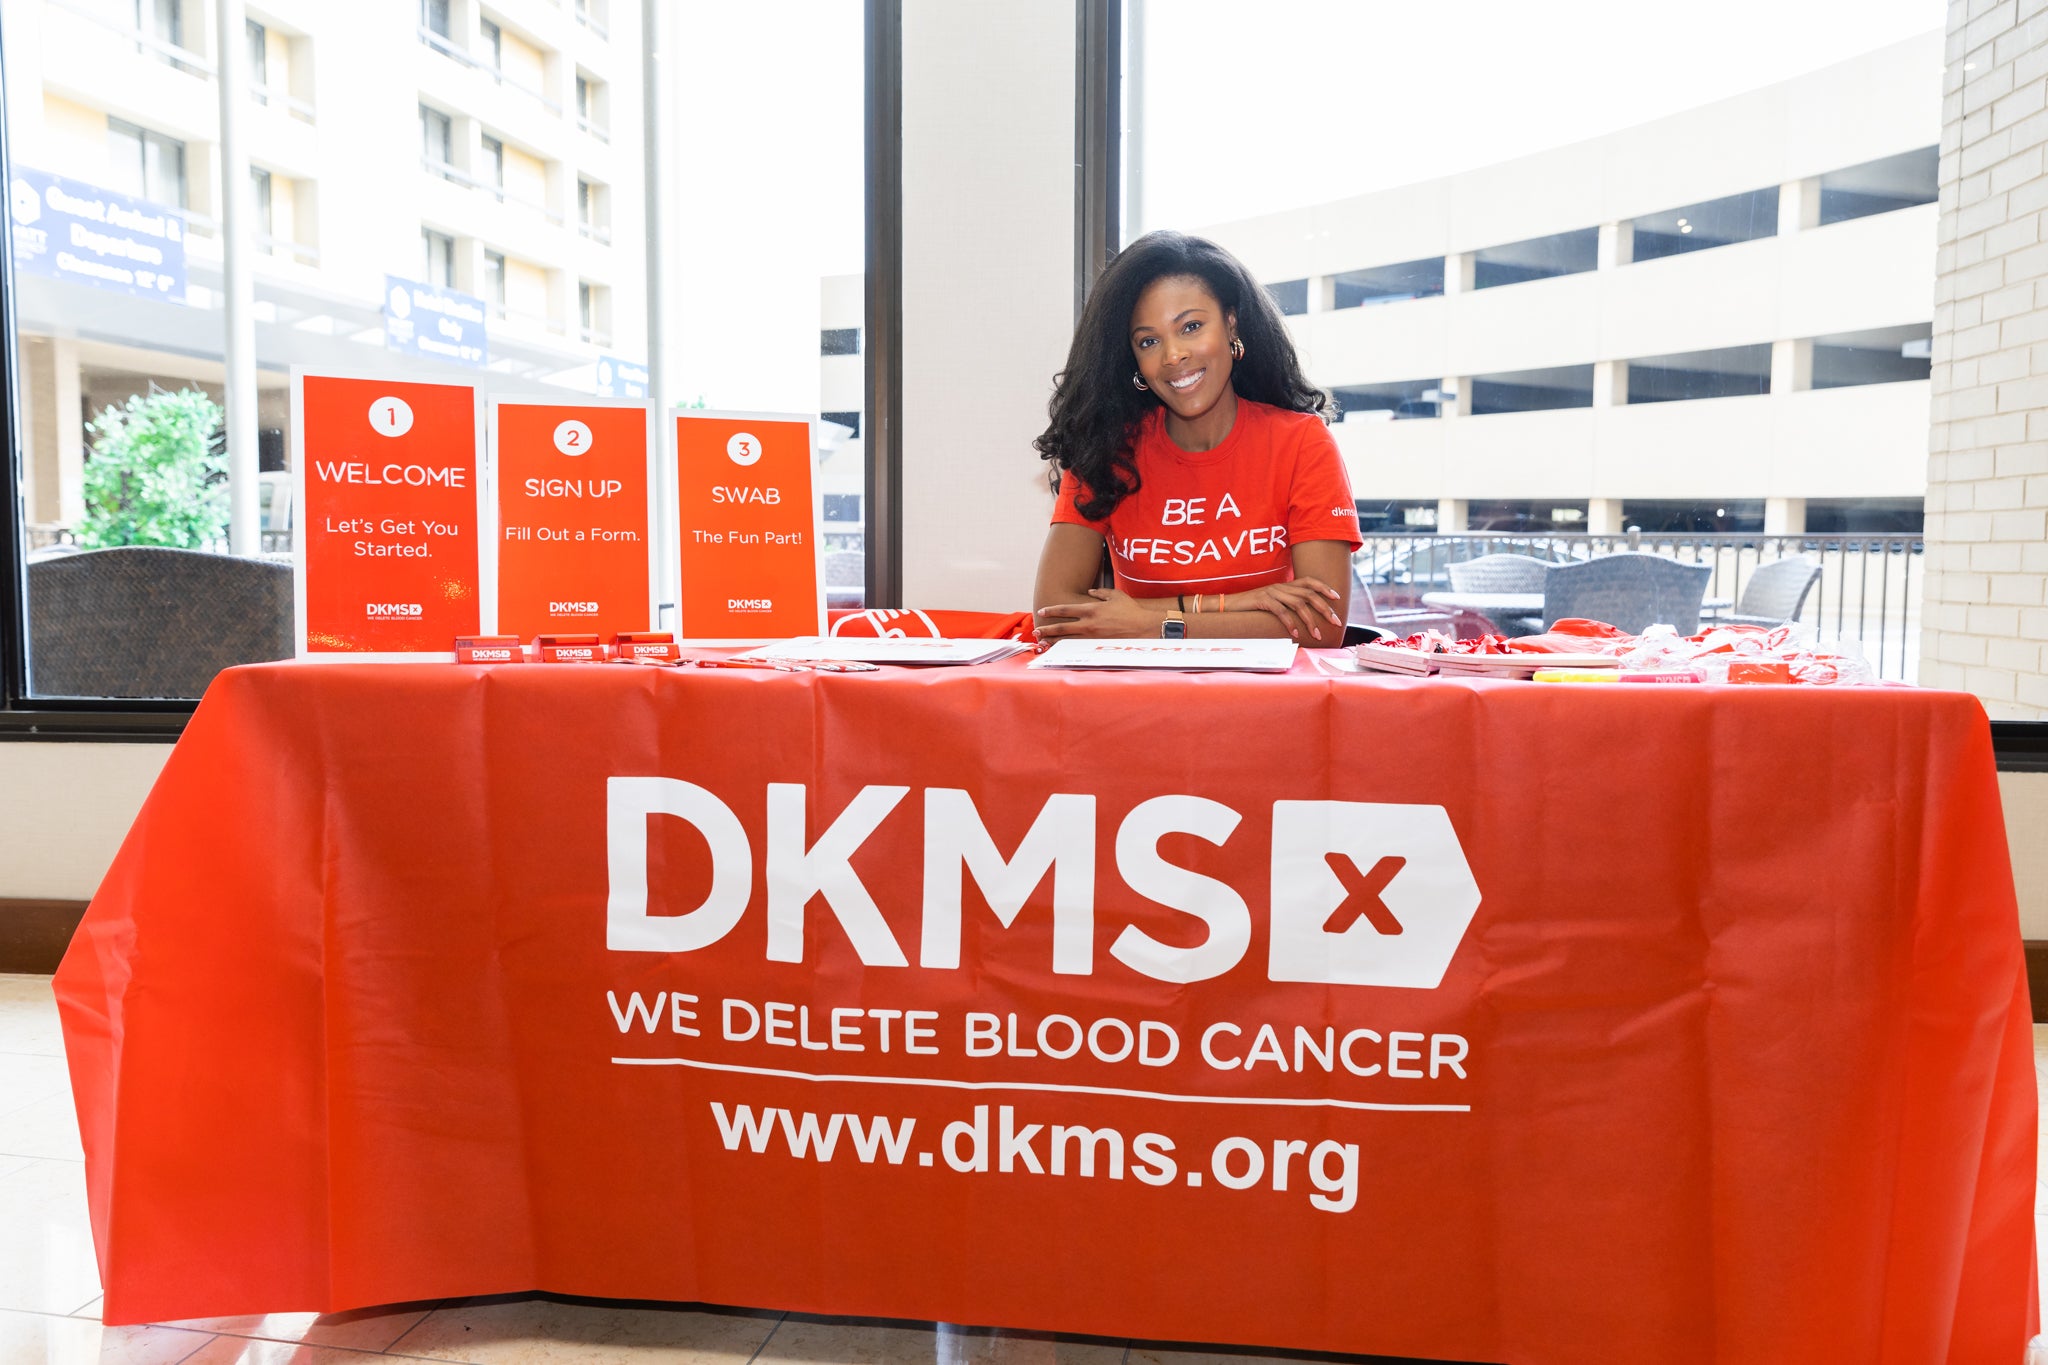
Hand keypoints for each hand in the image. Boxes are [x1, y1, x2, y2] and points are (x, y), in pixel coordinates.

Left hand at [1034, 588, 1162, 639]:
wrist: (1143, 627)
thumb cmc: (1131, 610)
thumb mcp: (1115, 596)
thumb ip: (1100, 593)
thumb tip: (1090, 591)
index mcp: (1091, 609)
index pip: (1066, 609)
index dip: (1052, 611)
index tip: (1042, 612)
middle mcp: (1089, 624)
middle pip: (1062, 627)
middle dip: (1047, 629)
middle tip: (1037, 631)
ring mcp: (1093, 637)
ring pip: (1068, 640)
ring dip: (1054, 641)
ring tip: (1043, 643)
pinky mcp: (1098, 646)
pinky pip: (1079, 648)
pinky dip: (1067, 649)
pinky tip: (1060, 651)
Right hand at [1222, 577, 1343, 642]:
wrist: (1228, 605)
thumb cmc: (1251, 608)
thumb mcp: (1272, 604)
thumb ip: (1286, 606)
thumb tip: (1303, 618)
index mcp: (1284, 585)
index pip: (1309, 581)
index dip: (1324, 587)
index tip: (1336, 598)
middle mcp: (1280, 586)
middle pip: (1309, 593)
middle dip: (1324, 608)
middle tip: (1335, 622)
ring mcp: (1271, 592)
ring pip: (1298, 603)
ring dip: (1310, 620)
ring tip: (1316, 634)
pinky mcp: (1262, 600)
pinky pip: (1281, 611)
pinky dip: (1290, 623)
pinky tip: (1295, 634)